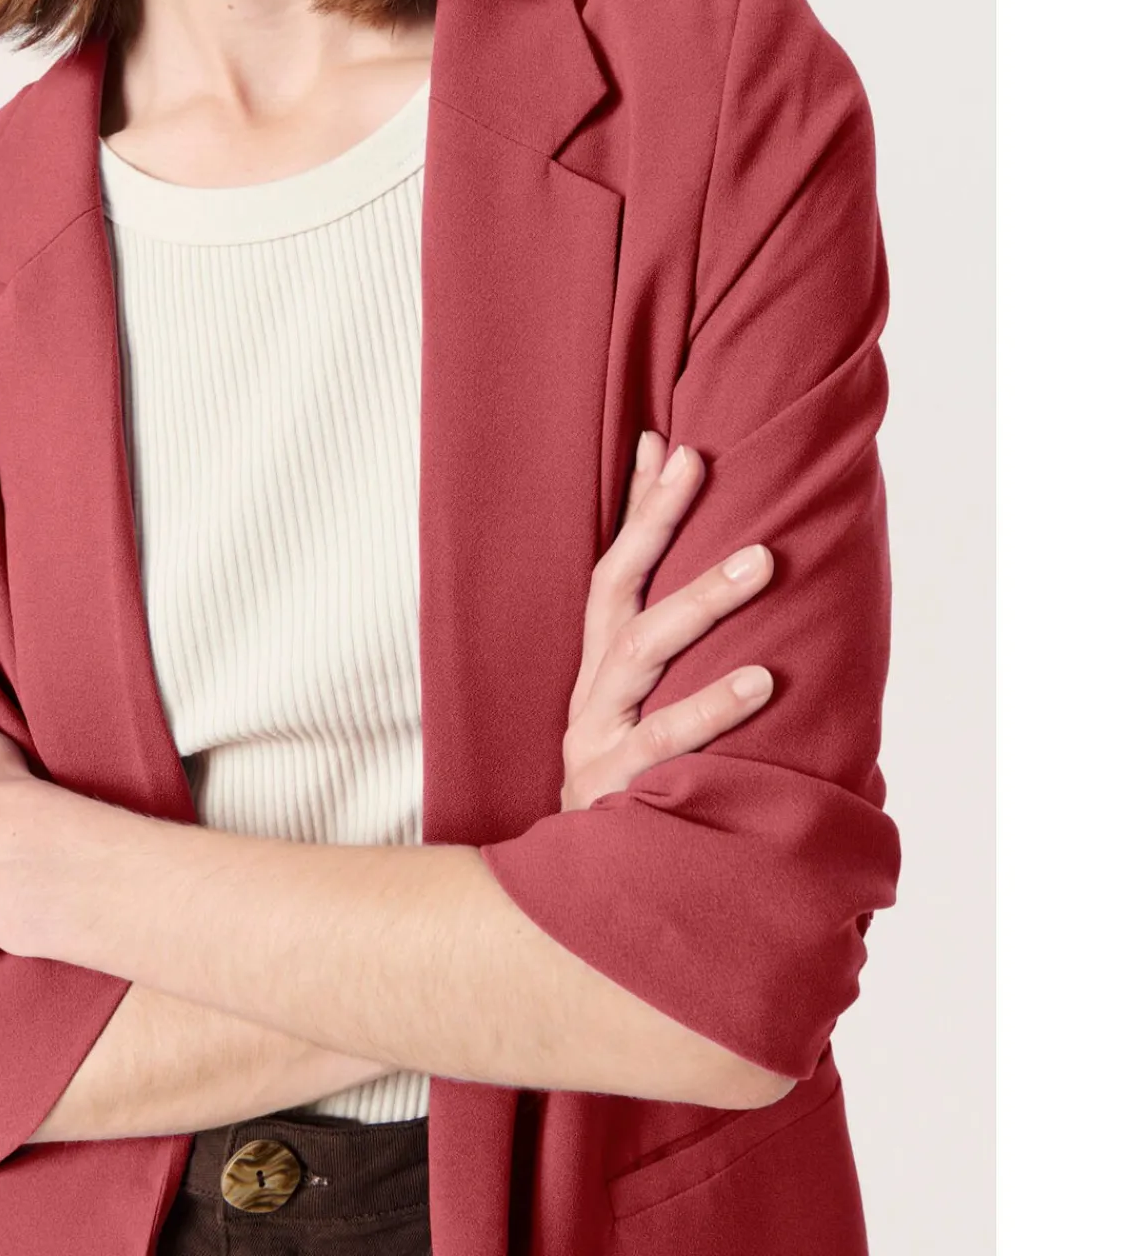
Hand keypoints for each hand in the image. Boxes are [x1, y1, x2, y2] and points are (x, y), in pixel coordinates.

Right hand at [560, 435, 774, 810]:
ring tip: (760, 561)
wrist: (584, 897)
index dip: (637, 510)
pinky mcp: (615, 786)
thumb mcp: (646, 723)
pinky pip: (666, 739)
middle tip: (703, 465)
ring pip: (642, 651)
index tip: (667, 445)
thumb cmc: (636, 796)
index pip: (614, 572)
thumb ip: (680, 666)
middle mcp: (592, 693)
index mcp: (599, 673)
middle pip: (618, 591)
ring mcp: (596, 737)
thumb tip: (746, 605)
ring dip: (700, 600)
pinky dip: (712, 705)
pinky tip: (760, 678)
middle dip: (656, 524)